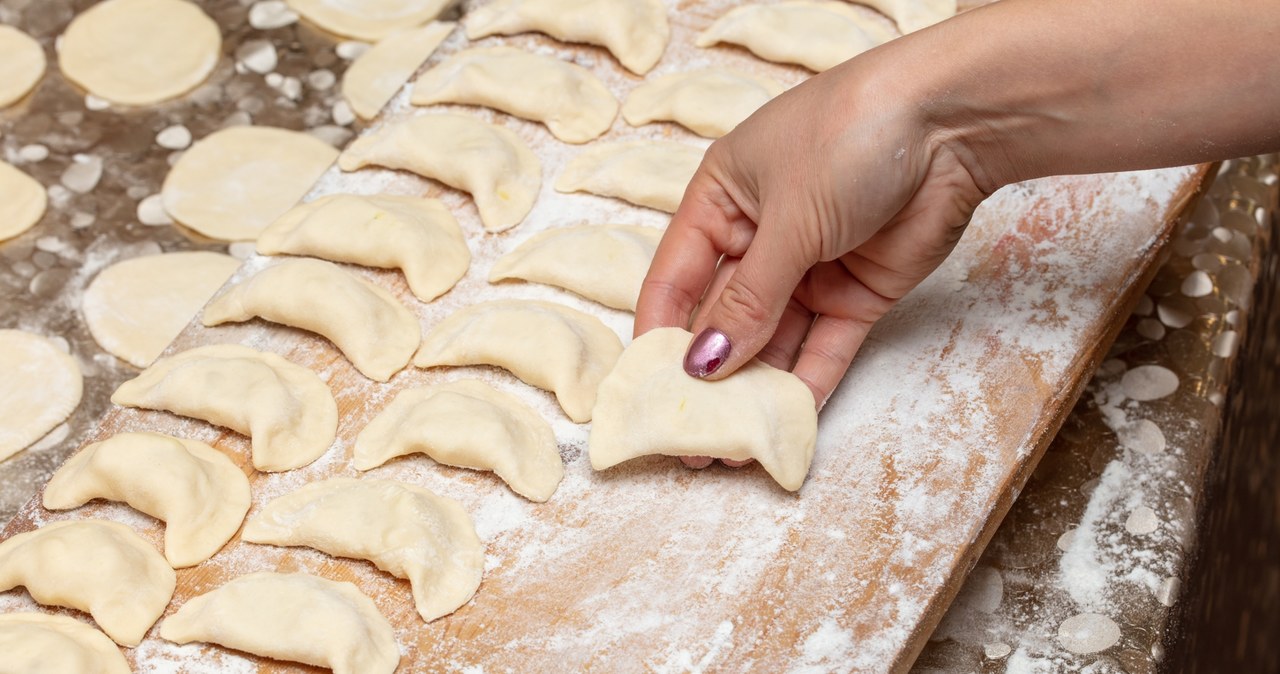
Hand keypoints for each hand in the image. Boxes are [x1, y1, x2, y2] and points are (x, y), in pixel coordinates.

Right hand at [634, 47, 989, 467]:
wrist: (953, 123)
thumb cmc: (850, 137)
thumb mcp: (787, 219)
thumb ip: (749, 299)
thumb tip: (703, 364)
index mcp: (721, 201)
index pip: (675, 277)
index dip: (660, 333)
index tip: (649, 389)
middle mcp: (759, 237)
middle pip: (722, 318)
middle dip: (708, 376)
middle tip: (690, 436)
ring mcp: (810, 268)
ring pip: (772, 341)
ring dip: (755, 390)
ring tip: (731, 447)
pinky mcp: (857, 293)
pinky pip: (823, 347)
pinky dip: (806, 384)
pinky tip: (786, 425)